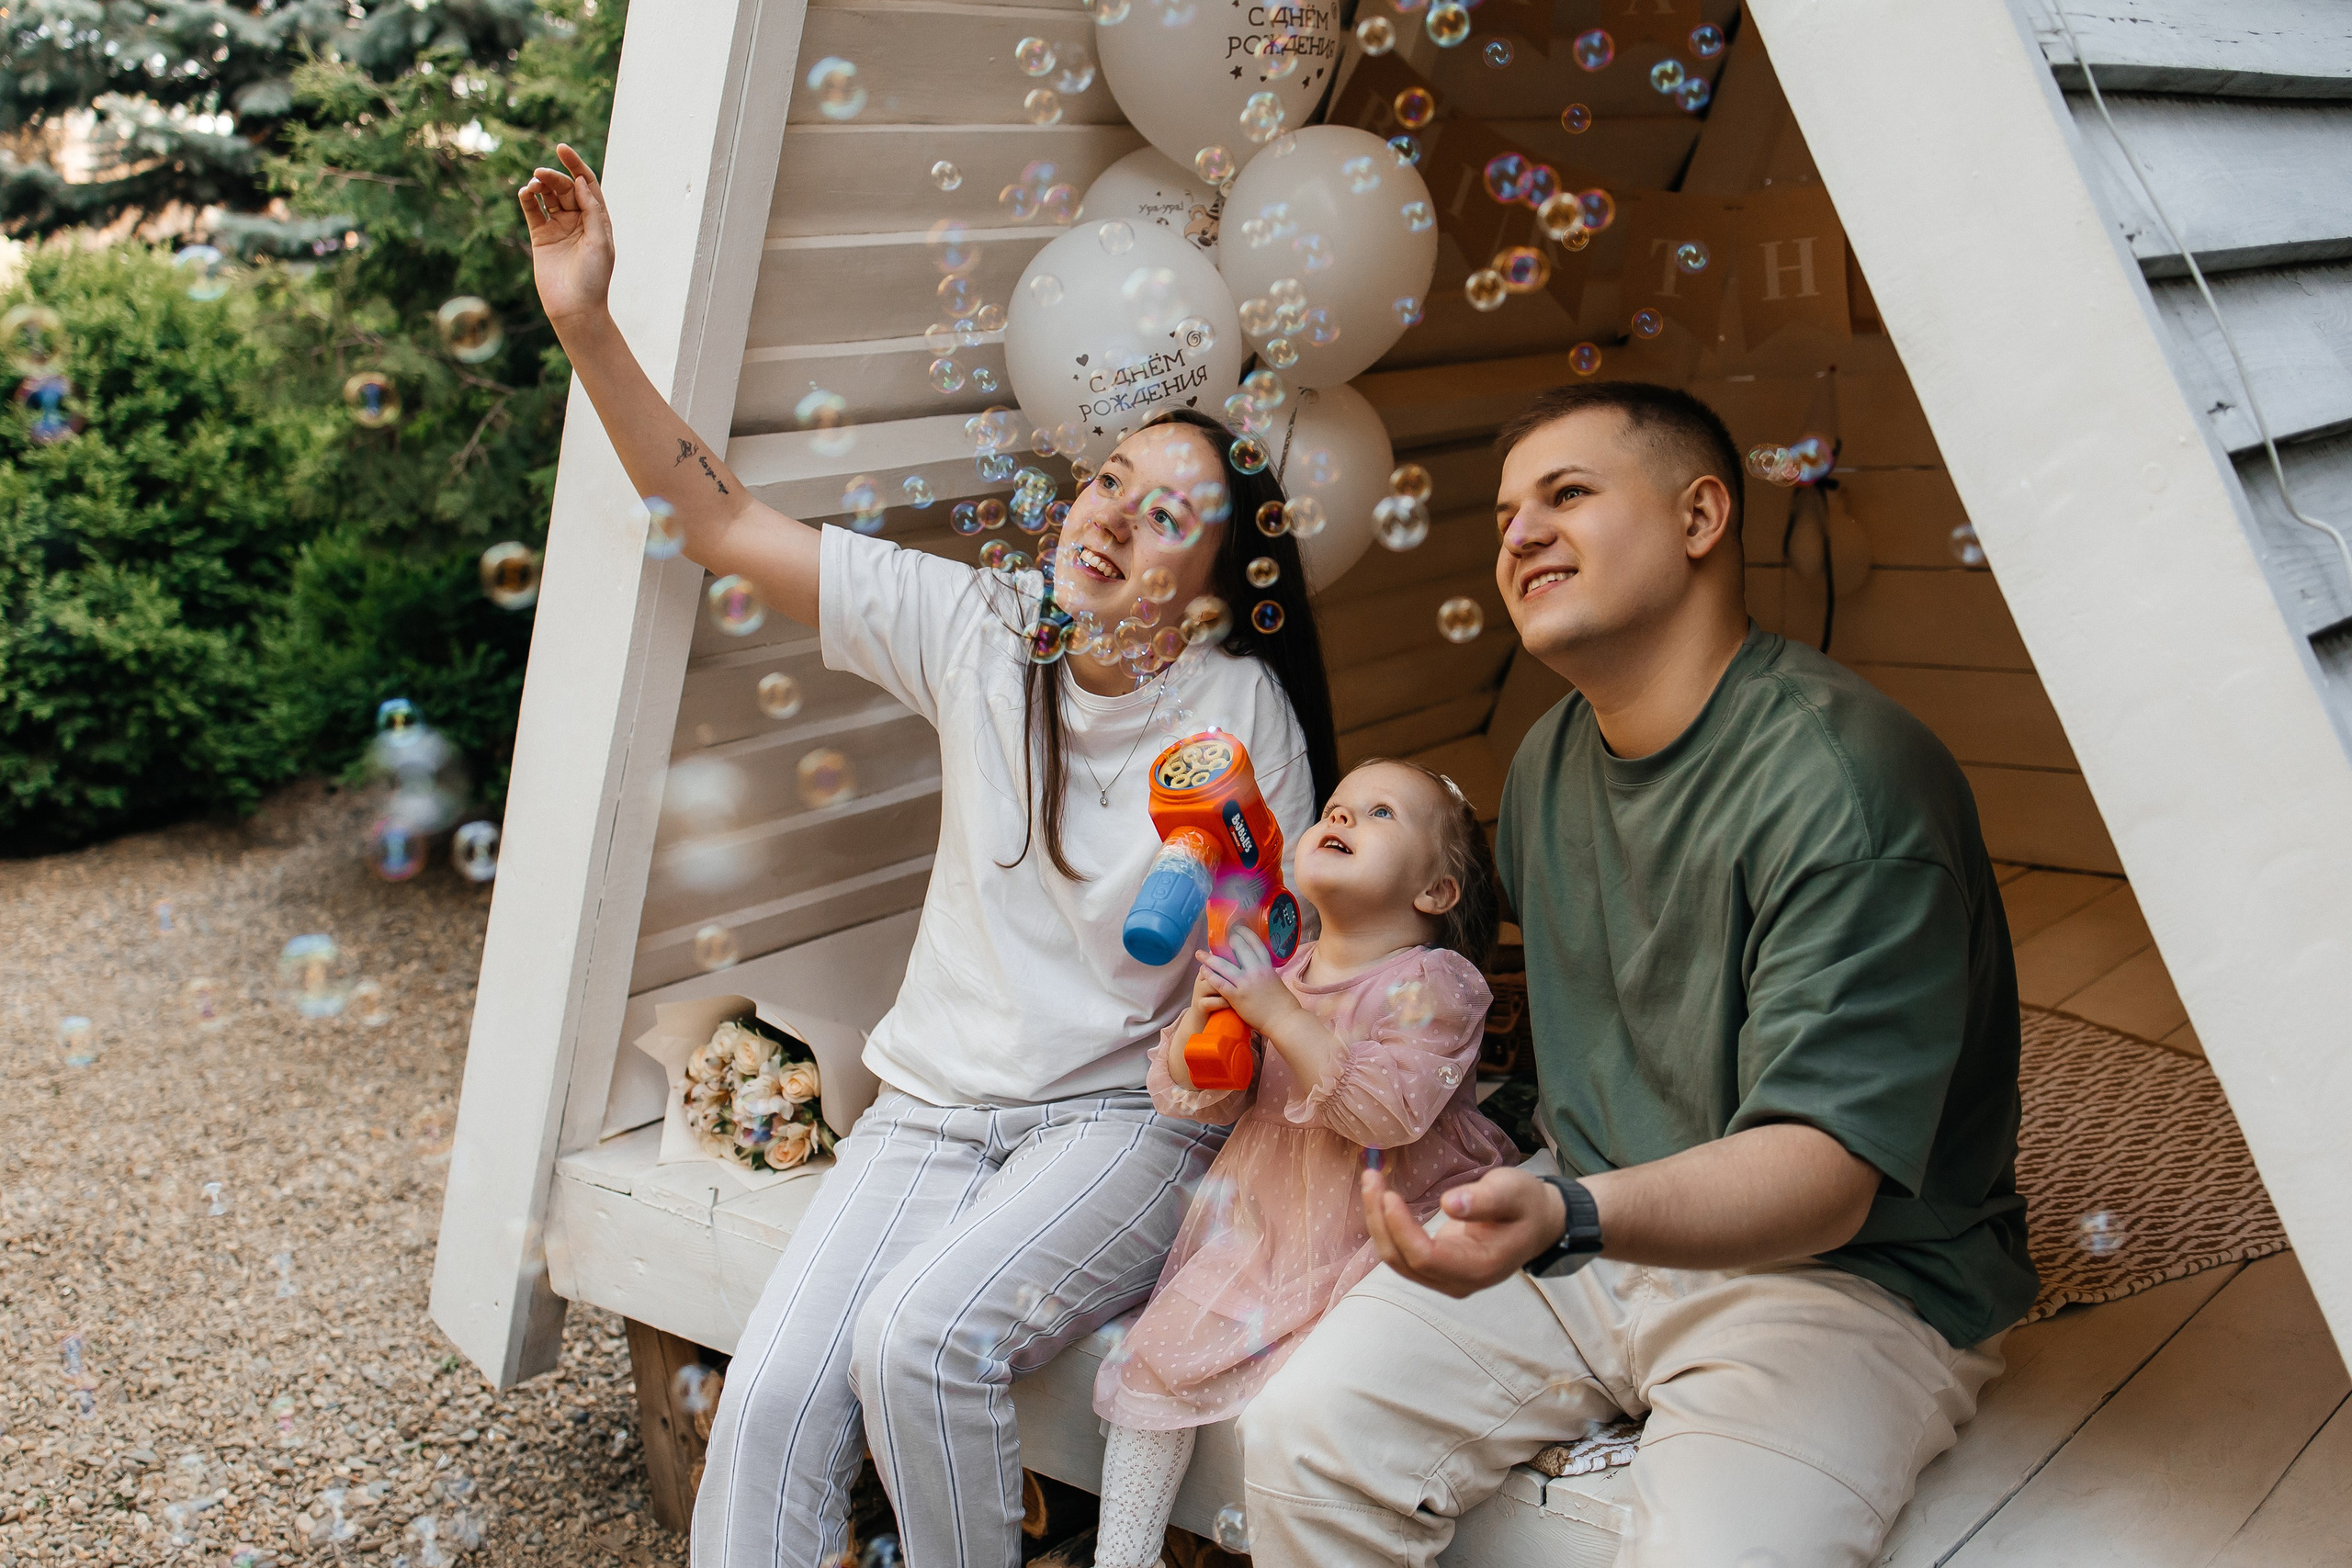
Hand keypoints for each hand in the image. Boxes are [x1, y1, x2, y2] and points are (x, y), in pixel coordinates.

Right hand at [518, 144, 615, 326]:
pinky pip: (532, 211)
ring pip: (548, 197)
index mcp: (597, 219)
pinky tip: (524, 193)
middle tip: (541, 175)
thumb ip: (592, 211)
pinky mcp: (541, 237)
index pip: (587, 184)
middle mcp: (578, 220)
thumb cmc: (594, 278)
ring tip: (533, 185)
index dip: (576, 165)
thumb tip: (581, 182)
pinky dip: (527, 199)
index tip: (561, 149)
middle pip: (566, 188)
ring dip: (540, 186)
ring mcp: (559, 227)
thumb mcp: (600, 242)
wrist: (575, 308)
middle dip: (554, 177)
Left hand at [1194, 925, 1298, 1035]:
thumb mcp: (1276, 981)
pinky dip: (1210, 975)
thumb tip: (1262, 968)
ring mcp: (1245, 983)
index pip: (1255, 944)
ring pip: (1224, 966)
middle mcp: (1255, 971)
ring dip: (1209, 958)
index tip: (1237, 929)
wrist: (1283, 1020)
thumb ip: (1267, 973)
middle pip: (1238, 950)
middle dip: (1225, 943)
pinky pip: (1220, 983)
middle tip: (1215, 940)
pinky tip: (1203, 970)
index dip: (1245, 934)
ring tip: (1200, 954)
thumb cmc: (1284, 1004)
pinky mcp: (1237, 997)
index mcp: (1267, 966)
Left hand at [1360, 1165, 1566, 1297]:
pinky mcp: (1437, 1268)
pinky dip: (1387, 1227)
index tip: (1389, 1194)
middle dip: (1381, 1221)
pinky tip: (1380, 1199)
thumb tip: (1450, 1204)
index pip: (1426, 1258)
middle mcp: (1459, 1282)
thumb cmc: (1527, 1204)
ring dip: (1378, 1223)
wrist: (1539, 1223)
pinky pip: (1402, 1253)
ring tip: (1371, 1181)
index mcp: (1480, 1268)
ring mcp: (1446, 1278)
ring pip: (1397, 1260)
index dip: (1401, 1229)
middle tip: (1371, 1177)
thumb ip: (1485, 1200)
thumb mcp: (1514, 1192)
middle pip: (1404, 1262)